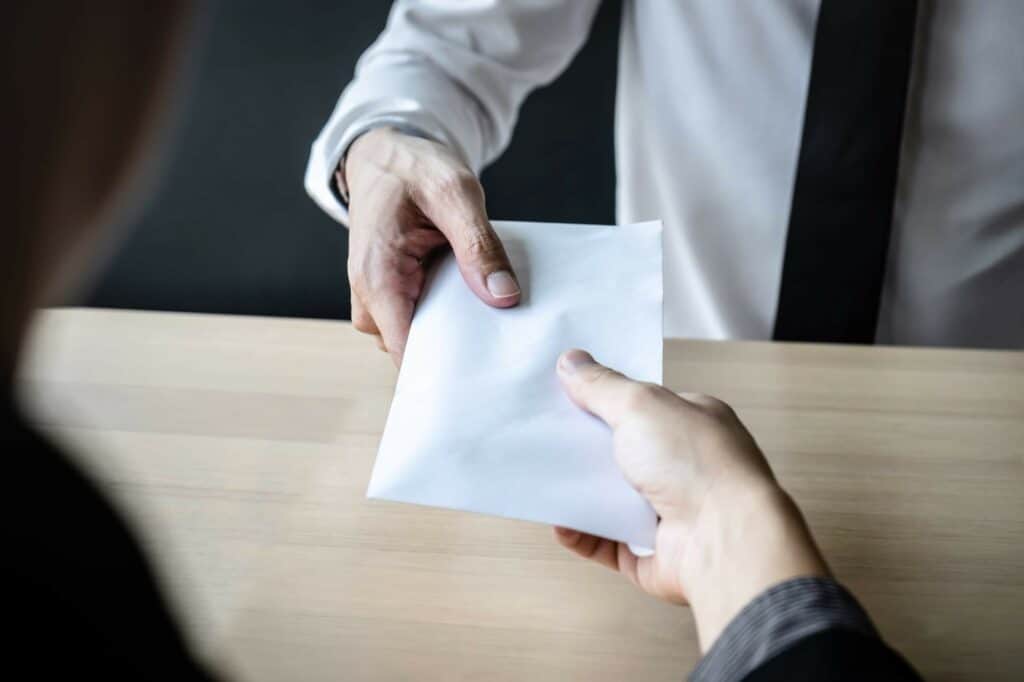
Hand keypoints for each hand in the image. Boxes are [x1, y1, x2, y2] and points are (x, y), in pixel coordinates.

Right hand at [342, 127, 519, 363]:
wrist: (385, 155)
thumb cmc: (413, 168)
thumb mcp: (455, 193)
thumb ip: (478, 245)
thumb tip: (504, 296)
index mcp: (378, 277)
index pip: (407, 350)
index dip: (445, 366)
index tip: (488, 365)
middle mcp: (370, 296)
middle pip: (416, 350)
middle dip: (457, 347)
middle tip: (504, 332)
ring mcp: (379, 299)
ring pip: (420, 338)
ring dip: (455, 328)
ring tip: (491, 305)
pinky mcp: (392, 295)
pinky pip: (422, 320)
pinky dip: (449, 313)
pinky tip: (475, 295)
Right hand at [554, 349, 829, 650]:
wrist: (724, 541)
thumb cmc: (699, 465)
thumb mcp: (641, 405)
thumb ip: (603, 386)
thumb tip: (572, 362)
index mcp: (693, 424)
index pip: (643, 407)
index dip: (604, 400)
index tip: (565, 395)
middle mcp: (686, 468)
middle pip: (622, 453)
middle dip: (586, 448)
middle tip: (545, 437)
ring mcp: (672, 513)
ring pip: (613, 500)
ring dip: (581, 492)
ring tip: (544, 479)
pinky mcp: (655, 553)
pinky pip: (609, 543)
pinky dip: (583, 534)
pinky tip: (561, 523)